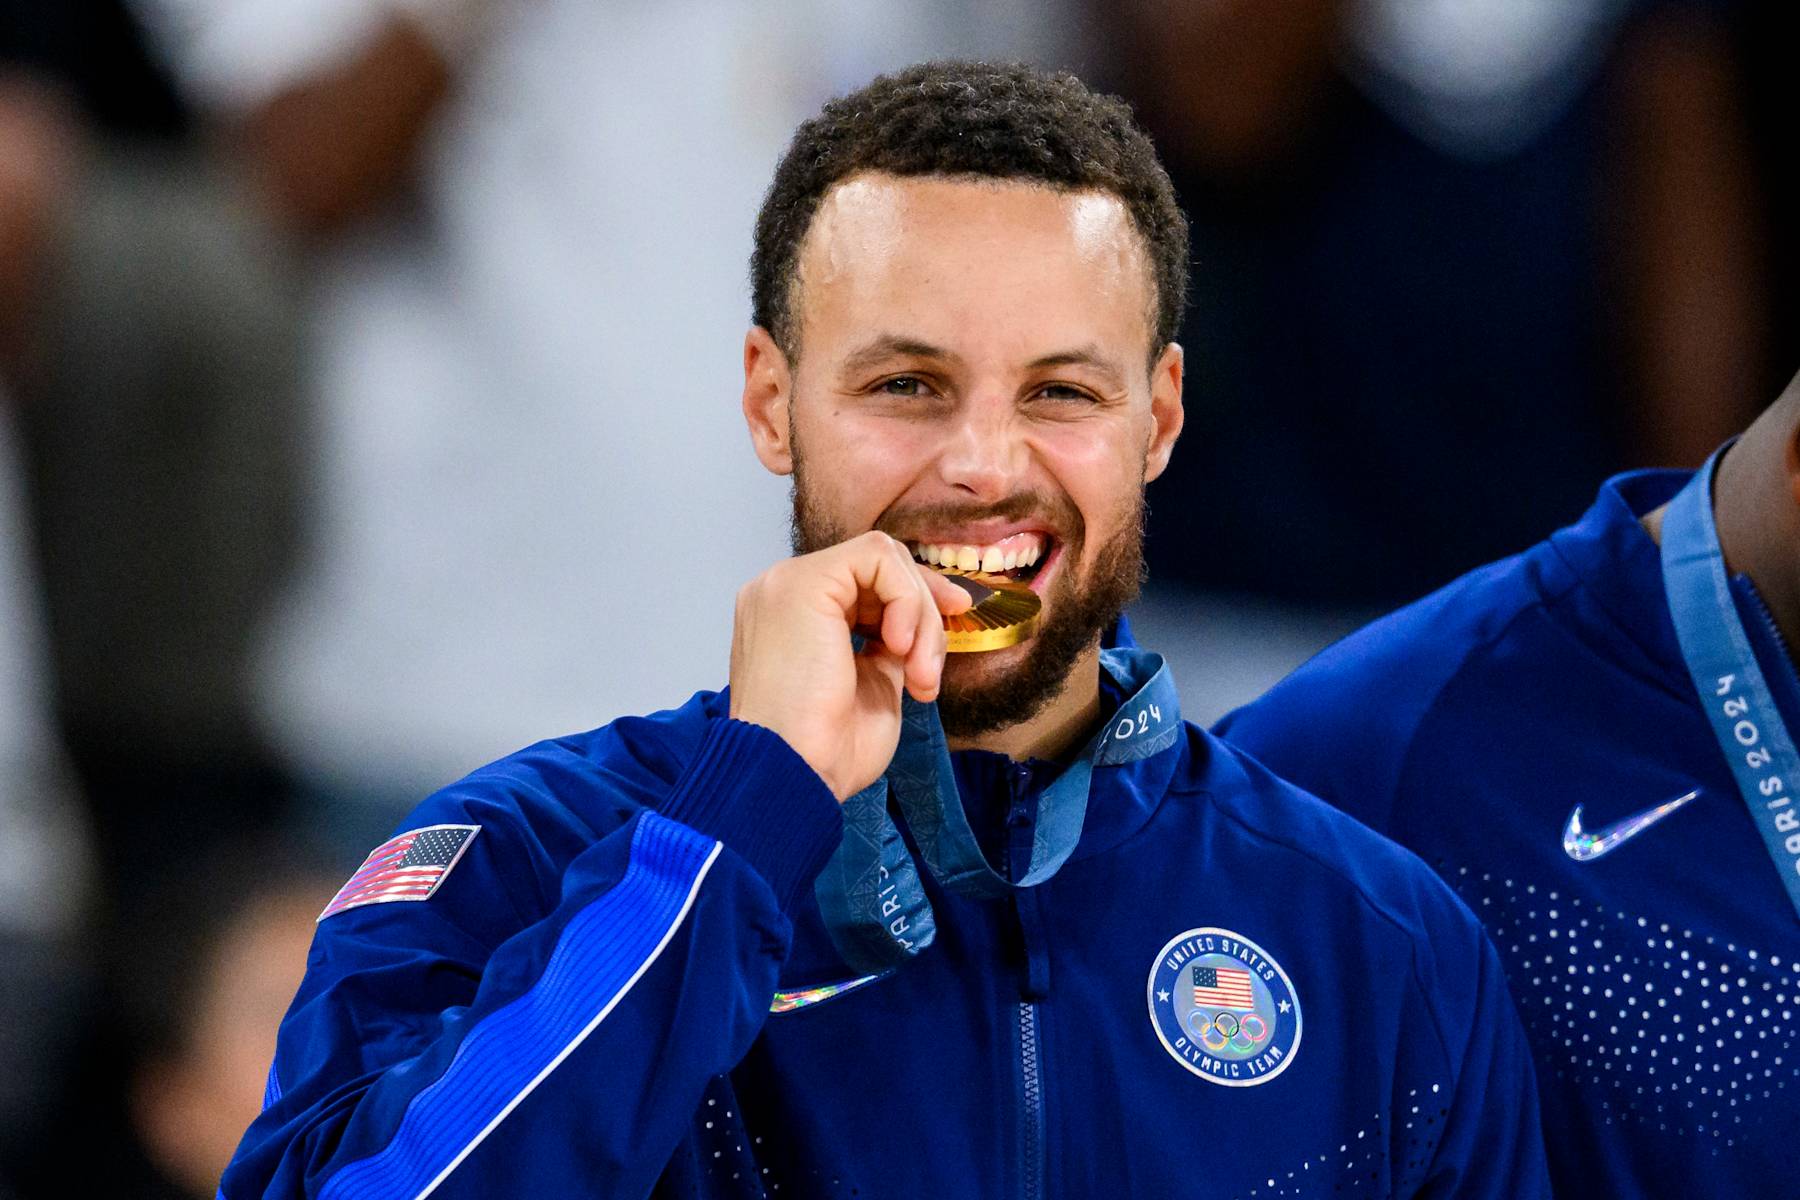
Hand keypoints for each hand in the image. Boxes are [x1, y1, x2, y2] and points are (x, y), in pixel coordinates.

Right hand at [729, 531, 971, 800]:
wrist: (793, 775)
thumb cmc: (827, 751)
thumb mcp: (872, 687)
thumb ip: (887, 646)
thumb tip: (918, 625)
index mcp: (793, 619)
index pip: (864, 584)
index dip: (914, 599)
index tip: (954, 619)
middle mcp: (783, 593)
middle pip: (877, 567)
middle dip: (925, 610)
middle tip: (928, 670)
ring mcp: (788, 584)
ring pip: (883, 560)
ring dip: (919, 613)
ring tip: (916, 672)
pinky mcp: (803, 583)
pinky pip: (877, 559)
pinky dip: (906, 598)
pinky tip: (900, 645)